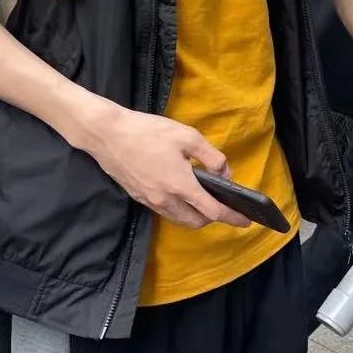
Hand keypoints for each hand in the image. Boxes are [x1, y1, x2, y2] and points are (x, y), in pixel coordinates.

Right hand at [76, 101, 250, 229]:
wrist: (106, 134)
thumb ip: (212, 158)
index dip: (232, 217)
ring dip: (195, 215)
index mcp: (181, 186)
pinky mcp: (138, 197)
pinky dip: (178, 208)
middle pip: (196, 221)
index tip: (246, 221)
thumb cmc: (149, 132)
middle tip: (223, 204)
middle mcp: (165, 200)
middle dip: (213, 218)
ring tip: (204, 198)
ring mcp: (150, 201)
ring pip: (179, 219)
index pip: (213, 211)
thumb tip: (225, 173)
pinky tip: (181, 192)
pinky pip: (165, 211)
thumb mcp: (188, 137)